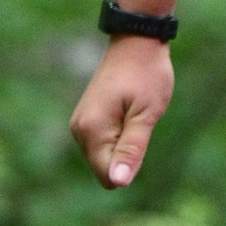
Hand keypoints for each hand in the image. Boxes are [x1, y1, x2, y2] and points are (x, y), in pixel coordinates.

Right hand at [70, 35, 173, 188]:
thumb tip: (118, 182)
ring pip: (104, 158)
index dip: (130, 166)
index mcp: (92, 131)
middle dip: (126, 156)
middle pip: (105, 169)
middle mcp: (79, 130)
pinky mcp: (85, 119)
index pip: (108, 176)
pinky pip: (103, 145)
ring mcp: (80, 124)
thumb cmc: (146, 75)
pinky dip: (119, 136)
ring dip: (124, 145)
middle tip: (139, 122)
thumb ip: (131, 150)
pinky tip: (127, 113)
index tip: (140, 135)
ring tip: (133, 114)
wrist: (136, 42)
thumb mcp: (146, 115)